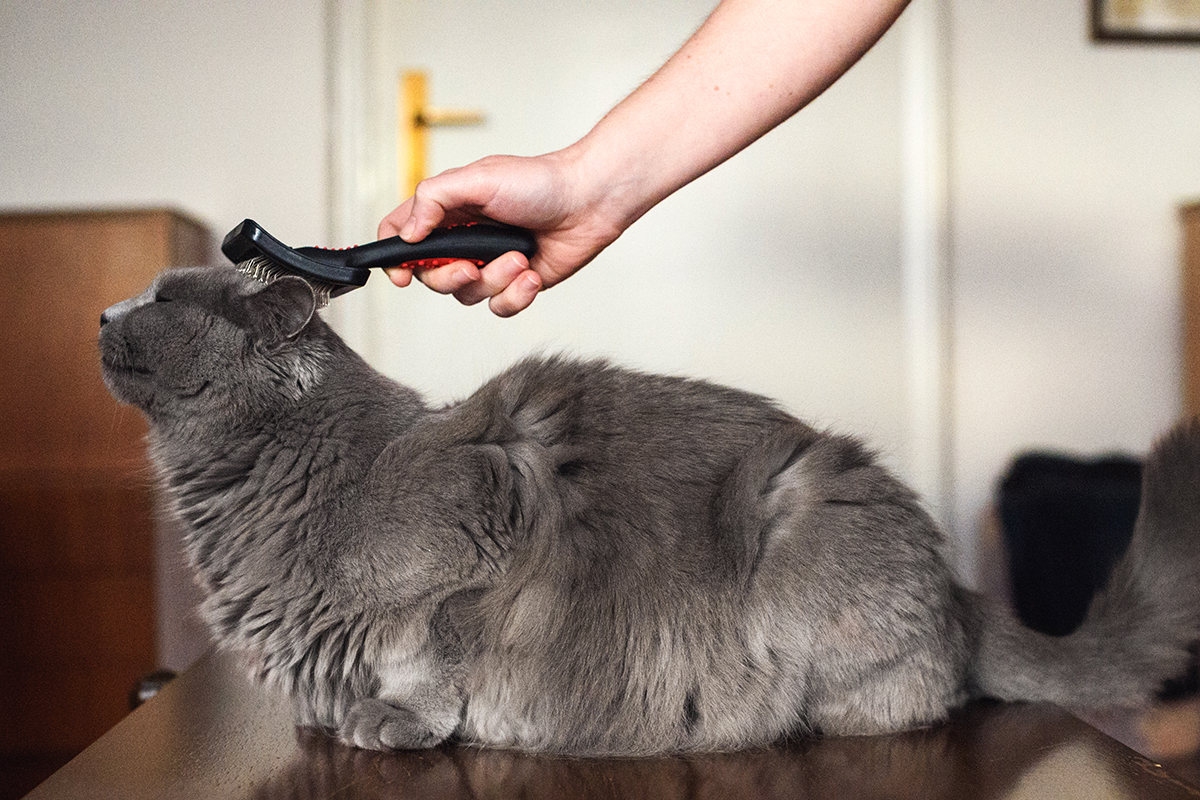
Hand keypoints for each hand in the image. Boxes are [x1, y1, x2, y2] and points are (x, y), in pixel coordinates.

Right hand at [378, 150, 624, 316]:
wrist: (589, 200)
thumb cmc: (538, 182)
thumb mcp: (476, 178)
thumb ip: (433, 200)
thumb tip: (406, 233)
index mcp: (448, 211)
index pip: (402, 235)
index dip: (393, 258)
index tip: (400, 274)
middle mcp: (464, 239)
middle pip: (431, 276)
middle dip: (449, 278)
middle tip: (471, 266)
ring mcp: (489, 263)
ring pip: (467, 295)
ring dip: (494, 280)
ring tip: (519, 257)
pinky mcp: (516, 283)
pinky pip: (499, 307)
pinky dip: (515, 294)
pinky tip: (532, 273)